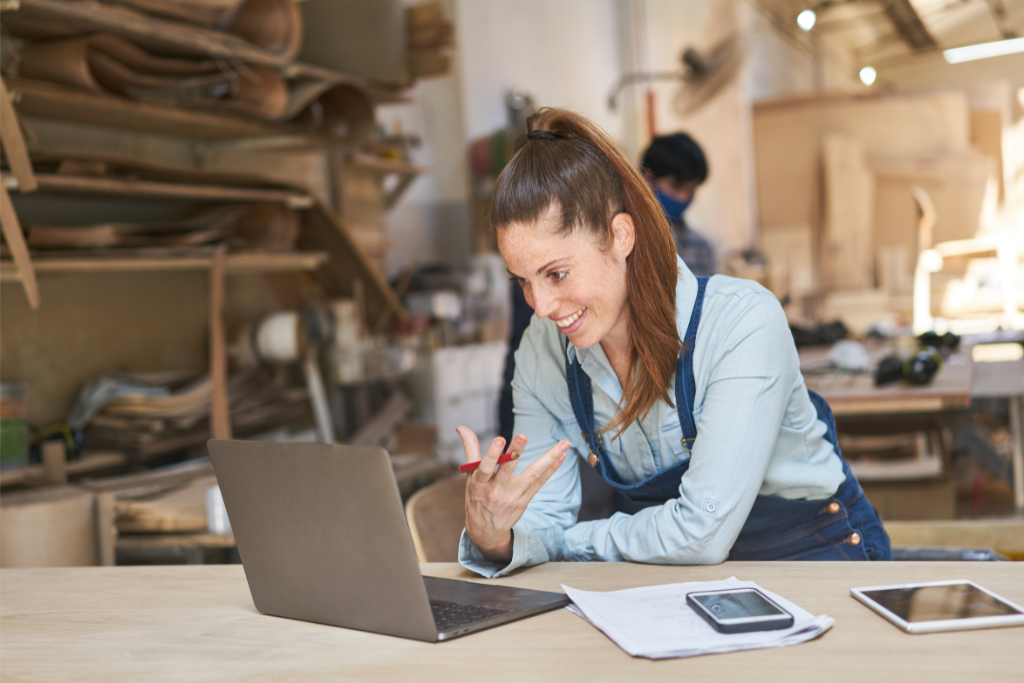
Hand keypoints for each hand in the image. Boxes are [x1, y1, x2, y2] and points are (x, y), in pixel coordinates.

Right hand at [456, 427, 569, 563]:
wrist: (486, 530)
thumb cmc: (477, 497)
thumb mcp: (470, 476)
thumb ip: (470, 449)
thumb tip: (461, 427)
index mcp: (480, 483)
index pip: (485, 468)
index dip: (492, 454)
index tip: (499, 439)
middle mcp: (497, 490)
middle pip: (508, 470)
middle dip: (515, 451)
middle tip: (523, 435)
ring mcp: (513, 496)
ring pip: (533, 475)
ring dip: (549, 458)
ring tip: (563, 443)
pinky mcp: (525, 499)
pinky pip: (541, 482)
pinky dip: (552, 468)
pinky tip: (562, 455)